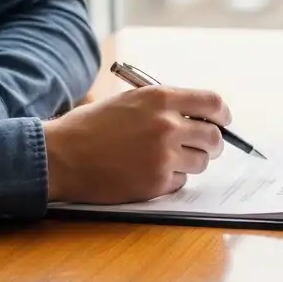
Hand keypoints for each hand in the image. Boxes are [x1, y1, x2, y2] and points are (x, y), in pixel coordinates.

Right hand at [42, 85, 232, 203]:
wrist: (59, 155)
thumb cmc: (89, 127)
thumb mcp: (129, 101)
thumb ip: (164, 106)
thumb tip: (197, 117)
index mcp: (160, 98)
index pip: (213, 103)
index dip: (222, 115)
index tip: (223, 122)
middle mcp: (167, 125)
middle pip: (214, 137)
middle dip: (211, 144)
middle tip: (202, 148)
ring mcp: (163, 156)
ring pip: (200, 163)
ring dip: (189, 163)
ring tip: (165, 159)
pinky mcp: (155, 182)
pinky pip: (180, 182)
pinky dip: (170, 180)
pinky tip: (147, 173)